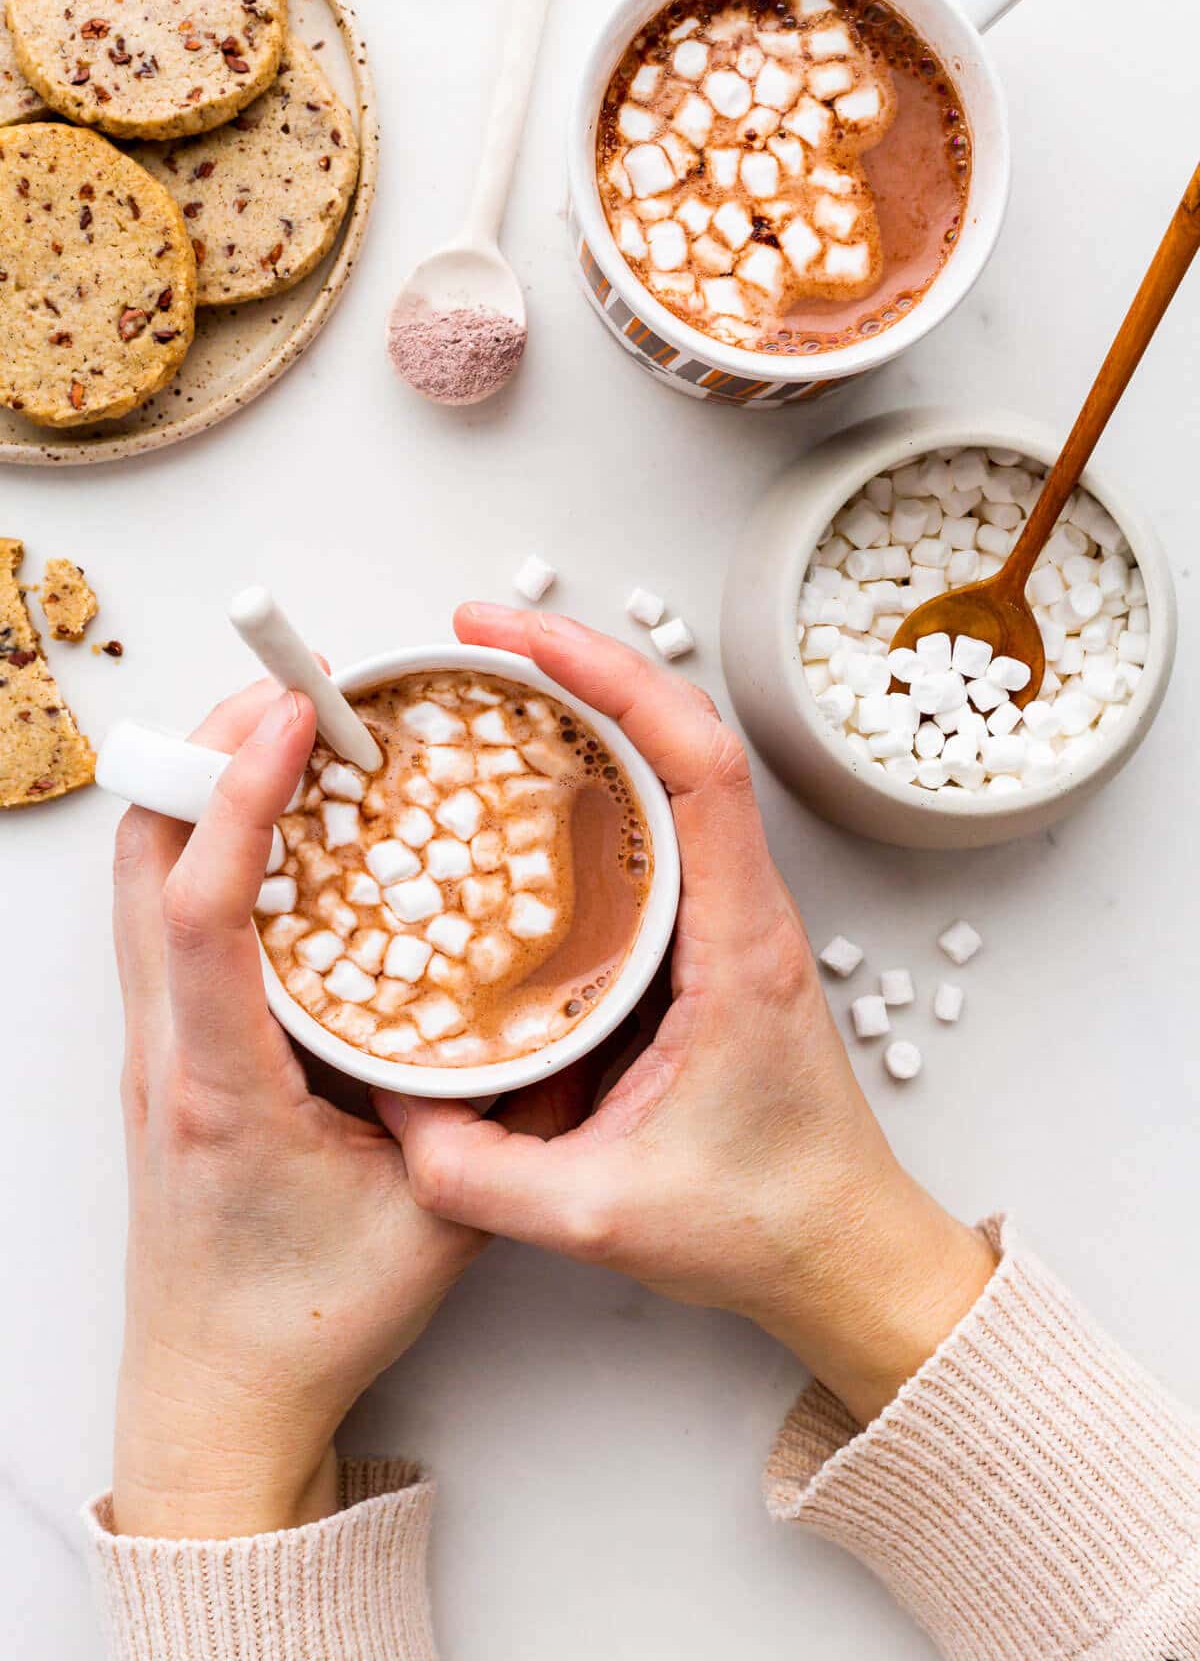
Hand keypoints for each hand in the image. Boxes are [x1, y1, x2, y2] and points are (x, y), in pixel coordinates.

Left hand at [111, 679, 484, 1539]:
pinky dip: (206, 847)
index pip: (200, 913)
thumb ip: (499, 1117)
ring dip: (204, 792)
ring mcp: (152, 1049)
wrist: (218, 1393)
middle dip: (208, 752)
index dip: (242, 798)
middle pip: (143, 861)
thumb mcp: (437, 1220)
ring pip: (138, 880)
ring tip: (291, 738)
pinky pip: (161, 919)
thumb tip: (562, 1013)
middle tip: (298, 693)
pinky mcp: (166, 1053)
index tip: (289, 717)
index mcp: (222, 1088)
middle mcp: (166, 1053)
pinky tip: (281, 838)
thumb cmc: (311, 1320)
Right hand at [379, 607, 993, 1426]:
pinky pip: (655, 827)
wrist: (843, 1249)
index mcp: (738, 945)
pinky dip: (595, 778)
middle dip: (581, 665)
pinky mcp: (707, 939)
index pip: (701, 765)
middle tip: (475, 638)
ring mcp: (729, 917)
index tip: (523, 638)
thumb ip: (482, 1175)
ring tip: (488, 684)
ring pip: (670, 770)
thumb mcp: (602, 1216)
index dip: (616, 681)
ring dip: (590, 710)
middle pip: (681, 735)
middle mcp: (742, 909)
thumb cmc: (762, 1223)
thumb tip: (393, 1113)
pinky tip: (524, 785)